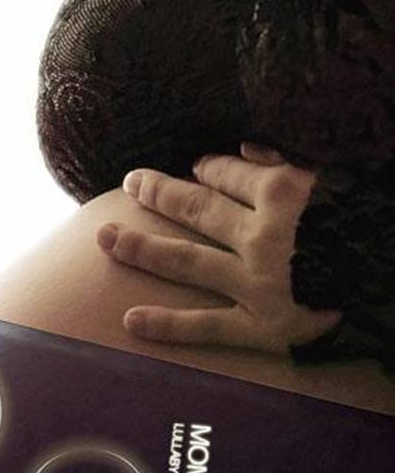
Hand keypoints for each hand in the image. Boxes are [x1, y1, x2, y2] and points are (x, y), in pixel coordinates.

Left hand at [96, 142, 342, 354]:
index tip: (195, 167)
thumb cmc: (374, 221)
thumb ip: (293, 160)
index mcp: (287, 190)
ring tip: (104, 238)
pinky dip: (168, 325)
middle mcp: (262, 234)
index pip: (230, 172)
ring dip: (143, 247)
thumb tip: (245, 146)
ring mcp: (256, 281)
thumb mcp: (342, 177)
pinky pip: (208, 326)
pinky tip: (131, 321)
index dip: (208, 168)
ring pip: (187, 260)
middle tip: (131, 184)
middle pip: (196, 207)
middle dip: (159, 194)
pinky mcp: (262, 325)